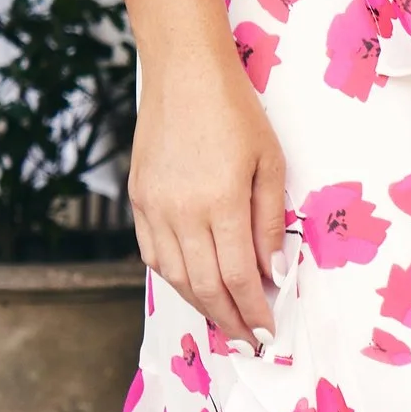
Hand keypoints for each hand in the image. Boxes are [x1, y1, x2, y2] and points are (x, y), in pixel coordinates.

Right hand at [127, 48, 286, 348]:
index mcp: (221, 202)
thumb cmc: (236, 111)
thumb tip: (272, 273)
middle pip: (204, 286)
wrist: (183, 72)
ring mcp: (154, 207)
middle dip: (230, 319)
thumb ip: (269, 221)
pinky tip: (193, 286)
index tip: (267, 332)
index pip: (237, 277)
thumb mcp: (269, 162)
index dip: (254, 310)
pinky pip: (153, 254)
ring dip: (201, 305)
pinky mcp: (138, 199)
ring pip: (174, 276)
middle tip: (249, 339)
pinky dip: (174, 278)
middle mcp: (182, 211)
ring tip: (225, 320)